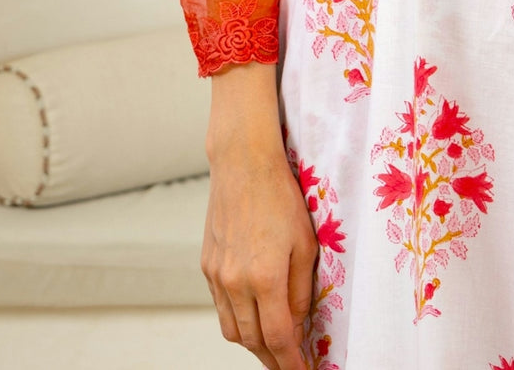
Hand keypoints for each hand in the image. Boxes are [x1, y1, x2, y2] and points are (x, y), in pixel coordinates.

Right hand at [202, 62, 317, 369]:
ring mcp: (216, 276)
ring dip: (253, 344)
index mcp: (264, 277)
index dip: (291, 363)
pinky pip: (221, 307)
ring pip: (233, 329)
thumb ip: (301, 290)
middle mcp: (235, 282)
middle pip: (252, 341)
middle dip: (272, 359)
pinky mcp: (207, 266)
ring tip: (273, 345)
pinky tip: (253, 315)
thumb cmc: (281, 198)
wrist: (243, 164)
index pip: (278, 339)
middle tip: (290, 363)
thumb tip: (298, 324)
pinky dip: (238, 320)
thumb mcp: (306, 244)